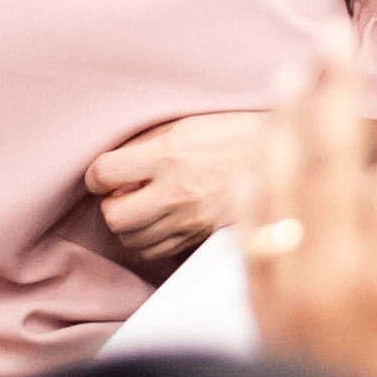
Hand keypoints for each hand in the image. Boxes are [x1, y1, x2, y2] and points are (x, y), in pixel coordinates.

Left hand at [84, 110, 265, 262]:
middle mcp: (176, 192)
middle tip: (122, 194)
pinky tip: (160, 222)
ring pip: (133, 240)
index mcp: (169, 155)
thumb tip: (113, 163)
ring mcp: (191, 220)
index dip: (95, 175)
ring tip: (142, 208)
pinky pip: (157, 252)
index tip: (103, 174)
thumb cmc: (232, 133)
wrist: (280, 159)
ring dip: (130, 225)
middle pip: (114, 216)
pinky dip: (150, 240)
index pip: (104, 173)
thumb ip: (145, 144)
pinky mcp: (202, 238)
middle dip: (111, 205)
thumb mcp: (186, 124)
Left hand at [246, 37, 376, 376]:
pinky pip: (248, 238)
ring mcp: (286, 300)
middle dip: (332, 91)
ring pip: (276, 191)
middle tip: (336, 35)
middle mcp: (329, 283)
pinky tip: (255, 165)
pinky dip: (253, 191)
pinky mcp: (262, 321)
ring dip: (284, 126)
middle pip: (326, 163)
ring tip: (294, 75)